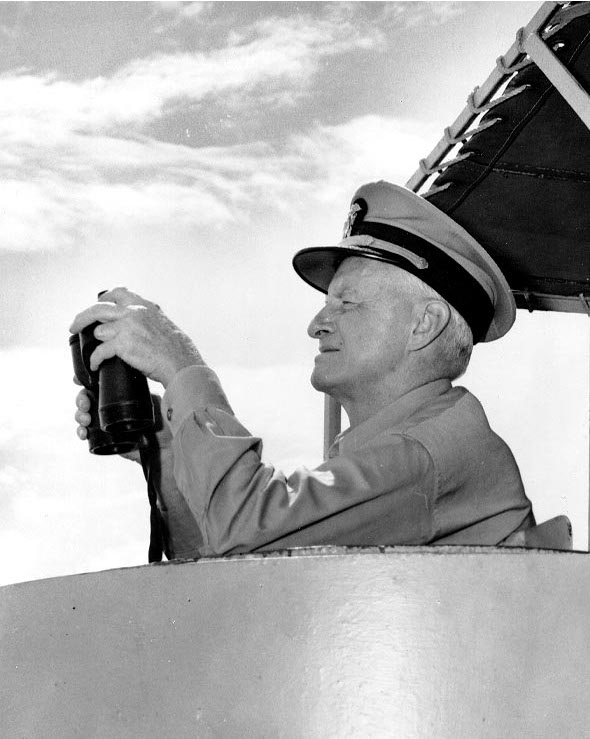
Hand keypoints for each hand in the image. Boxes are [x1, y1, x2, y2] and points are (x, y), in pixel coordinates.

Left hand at [69, 287, 203, 386]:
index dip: (103, 299)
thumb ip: (147, 318)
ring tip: (97, 354)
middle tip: (74, 326)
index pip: (118, 293)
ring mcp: (126, 327)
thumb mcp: (163, 323)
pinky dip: (95, 359)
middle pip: (98, 309)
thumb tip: (135, 321)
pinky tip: (95, 365)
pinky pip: (99, 351)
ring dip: (98, 344)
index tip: (98, 304)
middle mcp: (133, 312)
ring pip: (99, 332)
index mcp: (143, 306)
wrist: (180, 362)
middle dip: (82, 318)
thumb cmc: (175, 348)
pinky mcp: (122, 344)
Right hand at [74, 387, 172, 463]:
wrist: (165, 447)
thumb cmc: (162, 424)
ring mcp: (107, 425)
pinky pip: (88, 435)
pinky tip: (83, 432)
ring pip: (85, 416)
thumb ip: (143, 387)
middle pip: (88, 400)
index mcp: (120, 397)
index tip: (78, 380)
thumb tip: (133, 367)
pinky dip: (82, 432)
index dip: (87, 383)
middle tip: (85, 405)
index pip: (99, 386)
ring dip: (80, 415)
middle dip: (81, 400)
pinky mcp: (106, 440)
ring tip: (85, 419)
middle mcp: (112, 410)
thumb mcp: (153, 400)